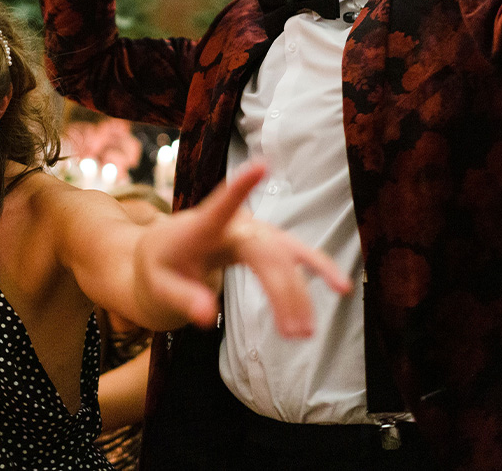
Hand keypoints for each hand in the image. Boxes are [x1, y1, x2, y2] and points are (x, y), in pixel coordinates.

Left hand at [133, 161, 351, 337]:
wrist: (166, 252)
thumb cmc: (161, 267)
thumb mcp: (159, 287)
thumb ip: (182, 298)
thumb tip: (206, 317)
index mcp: (202, 227)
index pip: (221, 205)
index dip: (240, 187)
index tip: (260, 166)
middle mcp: (235, 224)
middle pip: (267, 253)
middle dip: (284, 292)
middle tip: (294, 335)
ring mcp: (254, 231)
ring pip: (286, 256)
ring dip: (299, 292)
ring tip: (305, 332)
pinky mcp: (266, 242)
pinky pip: (296, 254)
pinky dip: (318, 268)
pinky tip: (342, 287)